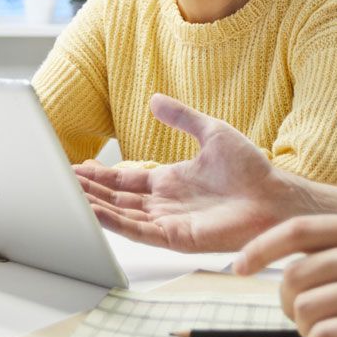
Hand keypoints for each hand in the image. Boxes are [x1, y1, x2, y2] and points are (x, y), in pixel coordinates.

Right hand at [74, 94, 311, 252]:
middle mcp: (165, 204)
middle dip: (89, 190)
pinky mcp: (177, 237)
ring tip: (68, 195)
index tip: (77, 165)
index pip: (126, 180)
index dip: (101, 174)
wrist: (276, 195)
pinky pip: (139, 232)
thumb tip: (154, 99)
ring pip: (121, 216)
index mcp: (171, 181)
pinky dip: (114, 224)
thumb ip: (182, 117)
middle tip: (59, 180)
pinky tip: (95, 213)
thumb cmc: (252, 169)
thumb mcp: (212, 132)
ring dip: (94, 206)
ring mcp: (169, 222)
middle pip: (117, 199)